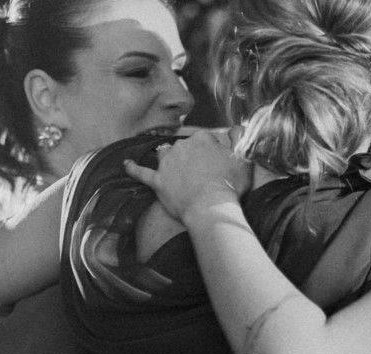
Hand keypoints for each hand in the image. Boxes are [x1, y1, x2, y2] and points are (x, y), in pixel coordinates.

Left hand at [123, 127, 252, 223]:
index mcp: (202, 139)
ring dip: (168, 158)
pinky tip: (126, 164)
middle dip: (192, 157)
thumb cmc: (230, 185)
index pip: (206, 140)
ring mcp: (167, 164)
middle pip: (185, 147)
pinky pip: (141, 173)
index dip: (212, 153)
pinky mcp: (158, 181)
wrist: (211, 207)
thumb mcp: (244, 159)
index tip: (218, 165)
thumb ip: (240, 139)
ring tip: (172, 166)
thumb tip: (237, 128)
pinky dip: (133, 169)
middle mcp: (182, 146)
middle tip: (203, 174)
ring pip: (164, 154)